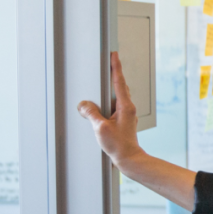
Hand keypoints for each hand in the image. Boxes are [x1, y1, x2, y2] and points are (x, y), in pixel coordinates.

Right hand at [77, 52, 143, 166]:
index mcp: (125, 106)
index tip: (114, 55)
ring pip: (116, 97)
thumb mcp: (100, 128)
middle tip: (107, 64)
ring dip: (109, 91)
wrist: (129, 159)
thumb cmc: (119, 145)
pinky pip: (114, 107)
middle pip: (119, 87)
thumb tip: (84, 105)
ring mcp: (126, 115)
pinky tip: (98, 108)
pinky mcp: (123, 121)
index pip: (119, 82)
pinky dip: (107, 103)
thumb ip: (91, 114)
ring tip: (98, 87)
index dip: (116, 67)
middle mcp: (128, 108)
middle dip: (113, 75)